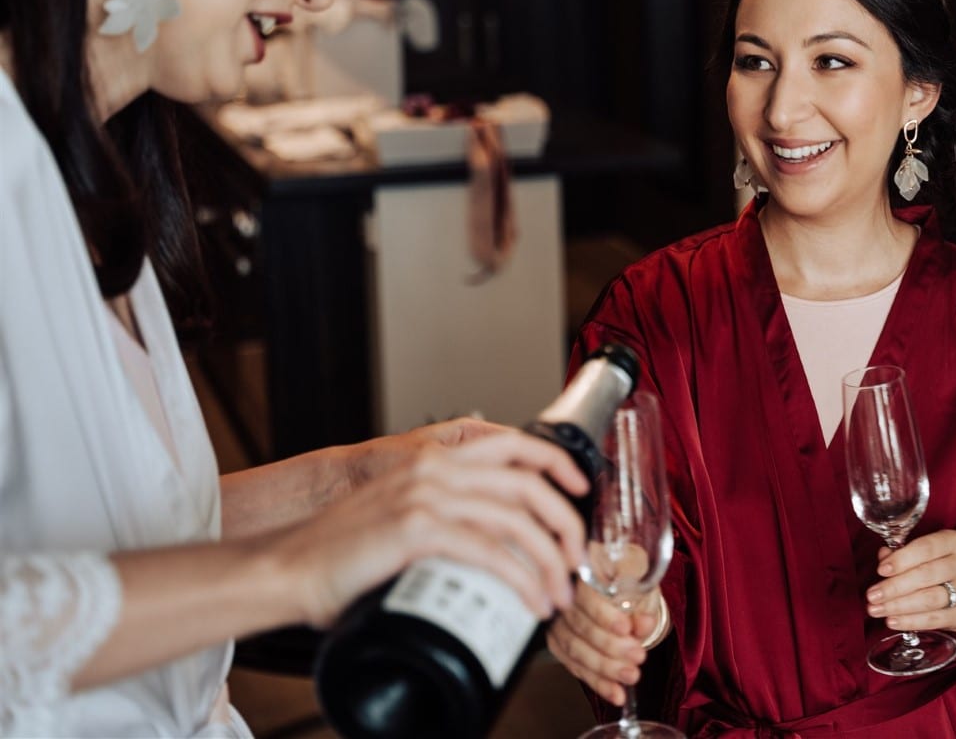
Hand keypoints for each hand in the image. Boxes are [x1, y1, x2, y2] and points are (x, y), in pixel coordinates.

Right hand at [271, 429, 588, 626]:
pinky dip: (521, 579)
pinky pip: (490, 552)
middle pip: (528, 483)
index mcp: (434, 460)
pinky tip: (531, 599)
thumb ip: (445, 512)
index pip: (513, 444)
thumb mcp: (401, 515)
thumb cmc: (342, 553)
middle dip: (565, 524)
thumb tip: (496, 540)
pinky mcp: (416, 531)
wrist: (288, 569)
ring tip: (558, 594)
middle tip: (576, 559)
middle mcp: (434, 470)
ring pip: (516, 519)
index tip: (580, 488)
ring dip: (549, 560)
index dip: (557, 462)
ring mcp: (425, 497)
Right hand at [547, 584, 661, 706]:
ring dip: (606, 669)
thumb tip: (643, 624)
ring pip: (576, 650)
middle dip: (611, 647)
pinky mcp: (558, 643)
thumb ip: (642, 601)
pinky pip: (575, 666)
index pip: (586, 596)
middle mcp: (563, 595)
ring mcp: (557, 621)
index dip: (604, 615)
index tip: (625, 628)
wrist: (617, 581)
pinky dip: (597, 682)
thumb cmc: (627, 574)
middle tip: (638, 656)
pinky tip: (616, 693)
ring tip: (631, 676)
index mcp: (582, 570)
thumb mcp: (641, 579)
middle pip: (580, 627)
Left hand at [866, 530, 955, 633]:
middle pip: (926, 575)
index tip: (881, 570)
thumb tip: (883, 556)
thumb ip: (903, 553)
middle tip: (872, 595)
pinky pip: (935, 619)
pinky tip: (893, 621)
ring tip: (877, 609)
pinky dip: (911, 621)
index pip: (926, 548)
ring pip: (929, 598)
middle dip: (894, 587)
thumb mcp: (925, 554)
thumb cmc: (940, 566)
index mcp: (955, 541)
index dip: (901, 559)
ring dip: (898, 606)